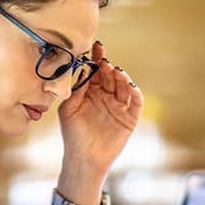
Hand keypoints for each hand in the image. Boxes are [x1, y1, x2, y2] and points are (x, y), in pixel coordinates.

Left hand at [58, 41, 143, 174]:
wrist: (83, 158)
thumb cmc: (73, 134)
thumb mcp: (69, 109)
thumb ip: (76, 90)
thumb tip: (84, 69)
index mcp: (91, 92)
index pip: (96, 72)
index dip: (97, 59)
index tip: (97, 46)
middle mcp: (106, 97)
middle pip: (110, 77)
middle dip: (108, 67)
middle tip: (104, 61)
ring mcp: (119, 107)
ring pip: (124, 87)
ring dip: (122, 78)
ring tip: (116, 72)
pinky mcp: (129, 118)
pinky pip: (136, 103)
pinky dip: (135, 93)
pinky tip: (130, 86)